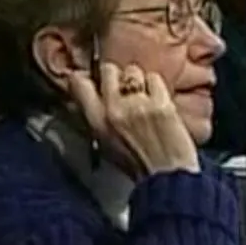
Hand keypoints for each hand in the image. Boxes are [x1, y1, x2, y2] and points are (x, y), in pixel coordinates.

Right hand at [69, 63, 198, 177]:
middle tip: (122, 86)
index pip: (79, 83)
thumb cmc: (135, 164)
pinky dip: (156, 85)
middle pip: (109, 69)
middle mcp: (114, 108)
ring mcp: (138, 103)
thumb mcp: (104, 143)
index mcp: (96, 121)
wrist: (166, 175)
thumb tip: (87, 97)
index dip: (84, 77)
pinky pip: (154, 78)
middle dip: (115, 75)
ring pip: (133, 71)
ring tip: (142, 94)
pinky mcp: (161, 102)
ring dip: (137, 79)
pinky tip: (157, 98)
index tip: (89, 78)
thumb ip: (95, 118)